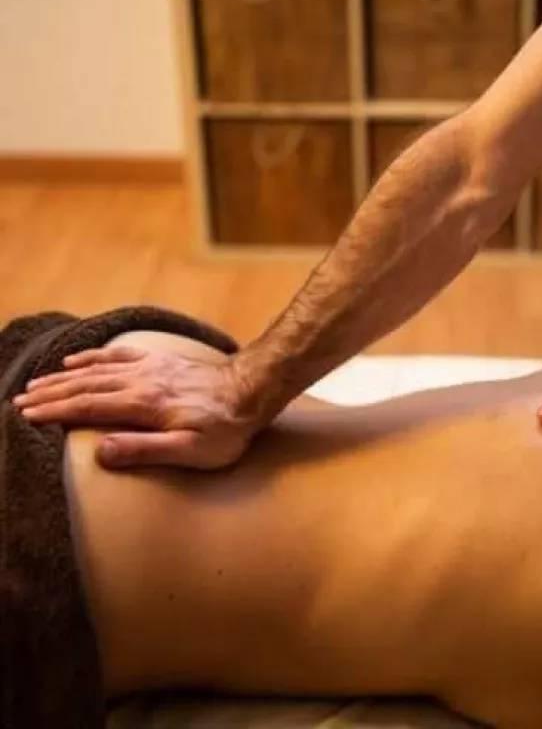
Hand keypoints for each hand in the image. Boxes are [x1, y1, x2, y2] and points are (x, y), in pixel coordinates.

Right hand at [14, 346, 260, 469]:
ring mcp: (151, 367)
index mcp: (143, 404)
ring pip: (96, 369)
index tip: (25, 416)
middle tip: (17, 401)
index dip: (54, 412)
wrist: (253, 391)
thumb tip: (100, 451)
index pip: (87, 407)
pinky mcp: (161, 361)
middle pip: (85, 385)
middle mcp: (141, 380)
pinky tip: (77, 359)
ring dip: (63, 376)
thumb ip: (145, 450)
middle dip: (49, 394)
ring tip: (36, 383)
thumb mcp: (190, 450)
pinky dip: (94, 356)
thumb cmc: (225, 430)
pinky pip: (119, 353)